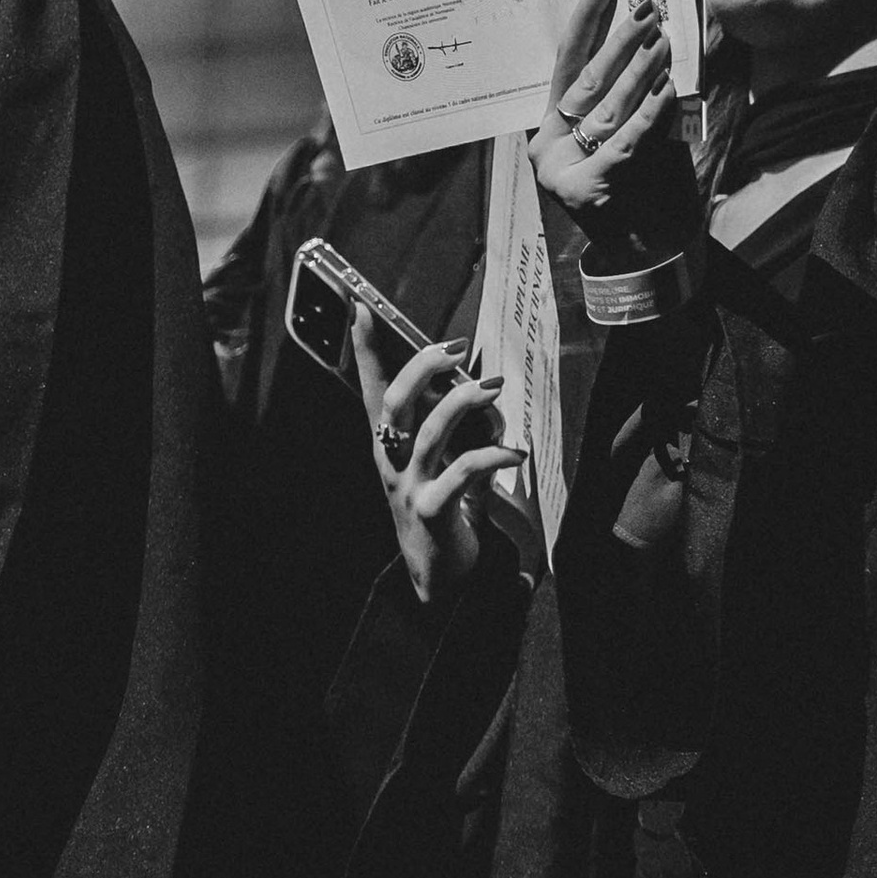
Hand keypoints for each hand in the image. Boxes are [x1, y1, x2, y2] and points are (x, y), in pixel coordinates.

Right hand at [355, 319, 519, 607]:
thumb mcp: (436, 457)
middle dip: (423, 368)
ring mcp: (408, 487)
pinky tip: (514, 451)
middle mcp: (392, 460)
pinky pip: (462, 473)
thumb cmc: (440, 500)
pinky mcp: (433, 510)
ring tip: (494, 387)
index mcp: (388, 441)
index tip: (362, 306)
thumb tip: (473, 374)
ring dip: (464, 403)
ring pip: (431, 433)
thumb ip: (445, 418)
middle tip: (456, 348)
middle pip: (395, 403)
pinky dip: (491, 456)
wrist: (438, 571)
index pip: (372, 388)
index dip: (366, 349)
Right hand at [532, 0, 696, 241]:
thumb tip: (644, 32)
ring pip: (607, 108)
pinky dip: (648, 113)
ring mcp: (564, 170)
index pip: (565, 63)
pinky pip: (624, 141)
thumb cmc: (635, 187)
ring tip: (662, 38)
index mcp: (548, 129)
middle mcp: (549, 148)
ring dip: (639, 69)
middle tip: (646, 7)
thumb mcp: (617, 137)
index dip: (584, 20)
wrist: (642, 254)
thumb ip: (617, 97)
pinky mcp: (588, 190)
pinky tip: (665, 87)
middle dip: (619, 40)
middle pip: (587, 81)